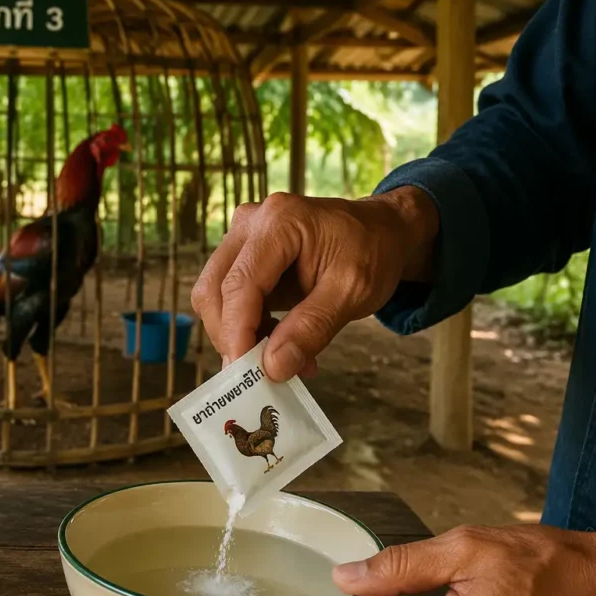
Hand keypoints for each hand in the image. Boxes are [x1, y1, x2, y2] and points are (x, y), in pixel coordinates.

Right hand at [190, 187, 438, 380]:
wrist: (381, 232)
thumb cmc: (372, 251)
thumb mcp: (353, 292)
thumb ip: (312, 328)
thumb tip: (273, 367)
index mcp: (279, 222)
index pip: (240, 283)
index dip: (237, 331)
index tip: (244, 372)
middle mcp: (250, 223)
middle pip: (214, 289)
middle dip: (231, 336)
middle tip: (260, 373)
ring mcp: (242, 238)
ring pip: (213, 296)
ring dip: (238, 335)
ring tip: (278, 359)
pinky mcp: (242, 256)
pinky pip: (228, 298)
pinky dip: (247, 328)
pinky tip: (277, 344)